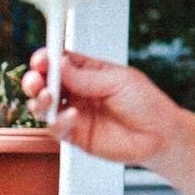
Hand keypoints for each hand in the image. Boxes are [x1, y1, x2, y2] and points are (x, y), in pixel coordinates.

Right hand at [23, 47, 182, 164]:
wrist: (160, 135)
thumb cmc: (146, 103)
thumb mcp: (119, 82)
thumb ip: (87, 77)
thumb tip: (59, 64)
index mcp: (90, 72)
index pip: (61, 62)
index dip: (48, 59)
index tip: (40, 59)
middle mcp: (79, 92)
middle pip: (46, 83)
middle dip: (36, 80)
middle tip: (35, 80)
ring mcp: (75, 113)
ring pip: (45, 106)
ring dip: (40, 100)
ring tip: (47, 96)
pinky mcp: (76, 135)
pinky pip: (57, 128)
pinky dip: (58, 121)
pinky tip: (71, 115)